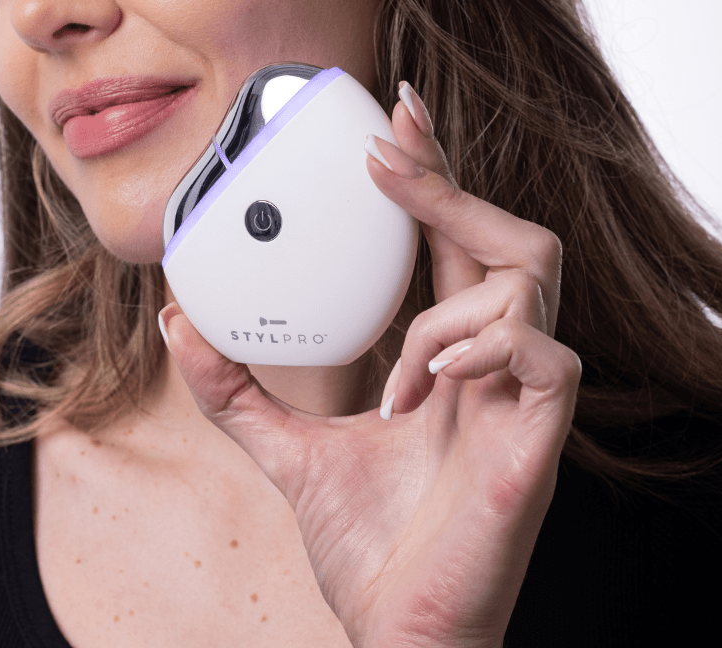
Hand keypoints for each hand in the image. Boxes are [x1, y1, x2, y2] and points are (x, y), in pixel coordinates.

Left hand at [159, 84, 580, 647]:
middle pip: (504, 232)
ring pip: (530, 275)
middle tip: (391, 143)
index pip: (451, 243)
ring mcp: (521, 395)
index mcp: (446, 356)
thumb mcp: (285, 447)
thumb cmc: (367, 544)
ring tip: (404, 357)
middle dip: (449, 180)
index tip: (392, 124)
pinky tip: (425, 385)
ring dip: (450, 294)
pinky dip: (479, 347)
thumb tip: (176, 325)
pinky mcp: (540, 438)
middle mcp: (492, 361)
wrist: (399, 631)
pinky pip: (544, 352)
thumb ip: (233, 389)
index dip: (431, 177)